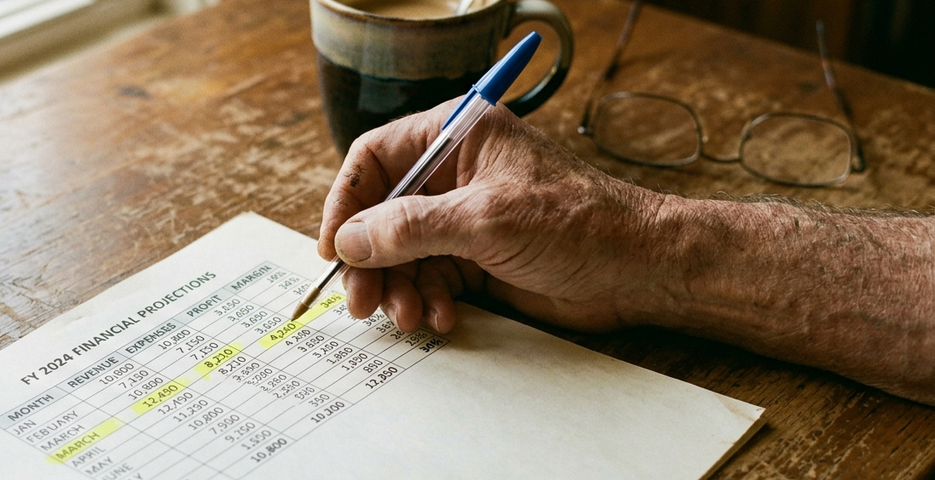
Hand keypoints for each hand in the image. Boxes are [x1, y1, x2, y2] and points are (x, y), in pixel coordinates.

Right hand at [319, 98, 666, 333]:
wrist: (639, 270)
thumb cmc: (579, 223)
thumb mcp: (486, 220)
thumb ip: (411, 228)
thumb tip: (351, 239)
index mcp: (456, 138)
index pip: (375, 159)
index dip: (346, 202)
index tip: (334, 246)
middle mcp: (455, 175)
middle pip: (382, 214)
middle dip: (371, 260)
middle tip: (363, 301)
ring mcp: (465, 218)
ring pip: (403, 254)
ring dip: (399, 289)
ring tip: (410, 317)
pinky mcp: (478, 258)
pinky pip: (431, 279)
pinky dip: (429, 302)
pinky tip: (443, 319)